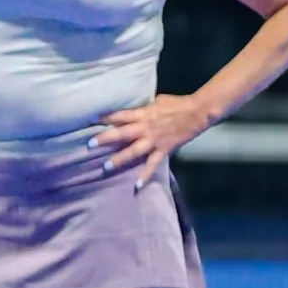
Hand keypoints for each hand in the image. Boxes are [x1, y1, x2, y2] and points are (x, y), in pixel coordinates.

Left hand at [90, 94, 209, 187]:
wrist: (198, 112)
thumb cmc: (177, 104)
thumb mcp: (157, 101)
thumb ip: (144, 109)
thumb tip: (133, 111)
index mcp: (143, 113)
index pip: (121, 115)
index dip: (106, 117)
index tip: (91, 120)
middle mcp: (145, 128)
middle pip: (121, 133)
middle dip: (105, 139)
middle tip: (89, 144)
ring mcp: (154, 140)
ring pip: (133, 151)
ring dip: (119, 159)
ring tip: (105, 166)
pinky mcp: (163, 150)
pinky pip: (152, 164)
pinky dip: (145, 175)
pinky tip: (136, 185)